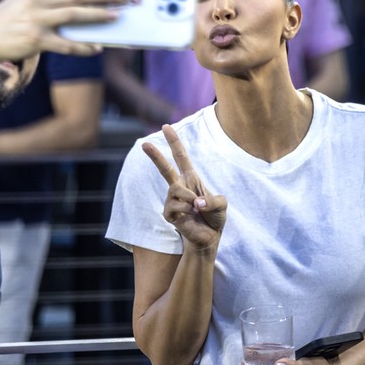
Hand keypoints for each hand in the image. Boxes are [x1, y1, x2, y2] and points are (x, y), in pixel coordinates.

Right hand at [142, 124, 226, 251]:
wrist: (209, 237)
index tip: (166, 127)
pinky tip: (191, 215)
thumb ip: (213, 200)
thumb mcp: (221, 204)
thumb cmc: (214, 218)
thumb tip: (196, 203)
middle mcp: (179, 187)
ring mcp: (172, 200)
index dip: (174, 142)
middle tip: (143, 143)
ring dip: (189, 197)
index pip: (181, 158)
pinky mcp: (168, 213)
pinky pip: (174, 205)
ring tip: (198, 207)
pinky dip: (186, 209)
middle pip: (165, 168)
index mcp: (191, 179)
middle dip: (155, 156)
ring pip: (175, 189)